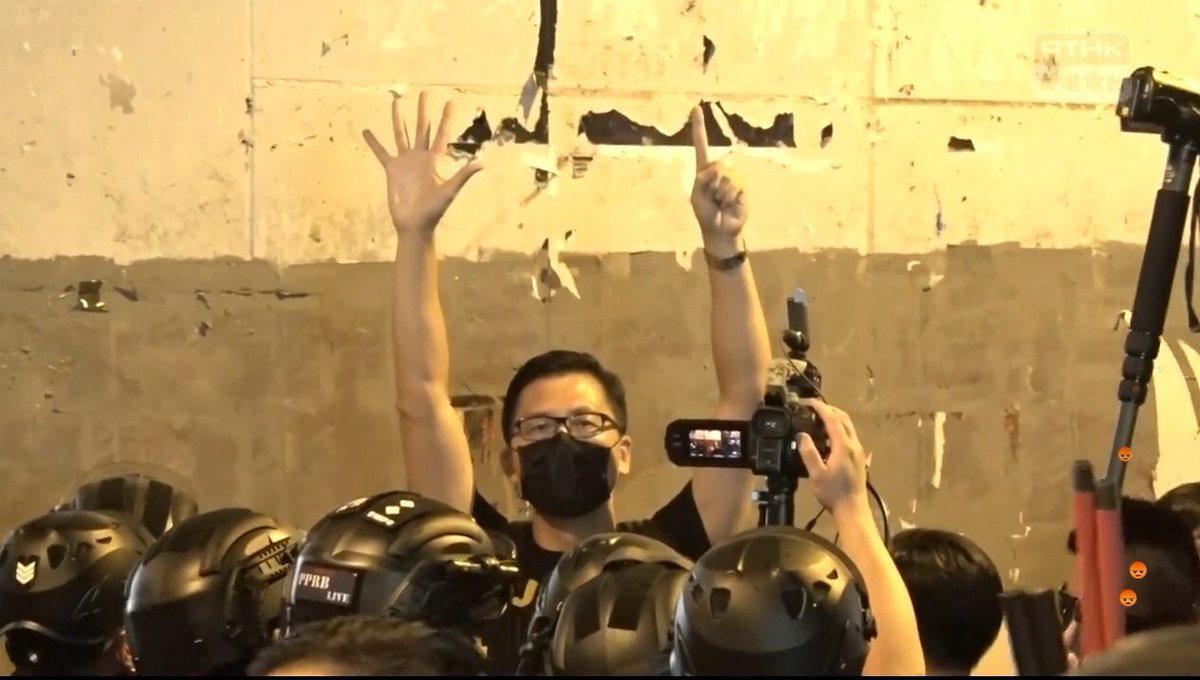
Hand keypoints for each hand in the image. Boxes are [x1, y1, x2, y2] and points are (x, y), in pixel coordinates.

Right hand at [363, 91, 483, 234]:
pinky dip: (374, 142)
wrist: (414, 224)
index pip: (441, 134)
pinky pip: (381, 152)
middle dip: (424, 111)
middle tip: (425, 92)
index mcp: (434, 160)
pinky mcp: (392, 170)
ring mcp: (405, 162)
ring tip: (396, 102)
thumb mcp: (449, 190)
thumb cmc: (434, 210)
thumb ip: (463, 175)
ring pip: (401, 135)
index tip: (450, 102)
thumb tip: (482, 163)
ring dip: (399, 119)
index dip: (446, 118)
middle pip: (422, 128)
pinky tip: (366, 131)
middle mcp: (420, 157)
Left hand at [689, 105, 747, 256]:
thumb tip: (717, 167)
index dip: (699, 127)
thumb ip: (702, 180)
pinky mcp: (742, 186)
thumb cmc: (705, 213)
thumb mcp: (697, 196)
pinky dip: (729, 197)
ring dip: (720, 193)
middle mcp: (718, 170)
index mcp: (704, 170)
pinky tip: (729, 204)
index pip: (701, 145)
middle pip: (714, 165)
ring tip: (720, 203)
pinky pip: (734, 186)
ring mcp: (732, 177)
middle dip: (711, 184)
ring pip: (724, 177)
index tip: (696, 107)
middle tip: (711, 198)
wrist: (720, 230)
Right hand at [796, 400, 868, 515]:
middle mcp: (854, 444)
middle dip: (828, 409)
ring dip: (834, 418)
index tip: (808, 402)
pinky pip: (849, 434)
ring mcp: (858, 450)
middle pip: (844, 418)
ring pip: (848, 426)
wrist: (853, 510)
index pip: (832, 419)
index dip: (820, 408)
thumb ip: (808, 453)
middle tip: (812, 407)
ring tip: (818, 418)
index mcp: (844, 446)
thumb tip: (801, 435)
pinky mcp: (858, 457)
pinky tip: (827, 436)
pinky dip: (838, 428)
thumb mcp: (816, 474)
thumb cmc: (833, 493)